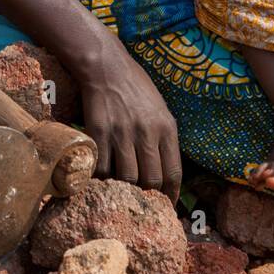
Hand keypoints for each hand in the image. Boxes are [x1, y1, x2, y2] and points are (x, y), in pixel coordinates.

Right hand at [78, 45, 181, 201]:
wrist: (107, 67)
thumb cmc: (136, 87)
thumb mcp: (160, 108)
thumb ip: (164, 137)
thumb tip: (164, 170)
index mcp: (166, 127)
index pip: (173, 172)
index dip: (171, 195)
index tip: (167, 206)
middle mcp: (147, 132)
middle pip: (152, 180)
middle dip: (149, 197)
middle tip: (143, 204)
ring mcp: (122, 133)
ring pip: (127, 178)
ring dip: (125, 190)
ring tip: (122, 194)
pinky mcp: (99, 133)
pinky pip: (102, 168)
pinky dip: (102, 179)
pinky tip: (102, 180)